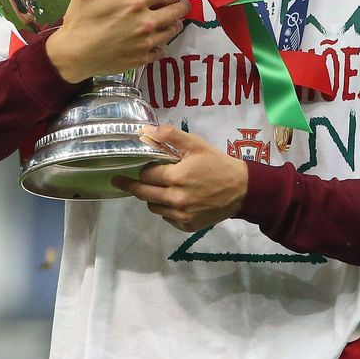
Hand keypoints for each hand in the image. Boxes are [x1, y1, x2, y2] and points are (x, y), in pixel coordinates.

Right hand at [45, 0, 190, 82]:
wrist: (72, 55)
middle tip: (181, 1)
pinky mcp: (142, 58)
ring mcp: (146, 42)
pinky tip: (155, 41)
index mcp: (135, 2)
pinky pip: (162, 50)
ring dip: (174, 23)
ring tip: (170, 20)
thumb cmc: (80, 19)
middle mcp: (147, 22)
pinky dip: (161, 44)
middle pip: (178, 10)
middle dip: (182, 3)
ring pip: (172, 30)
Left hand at [112, 124, 247, 231]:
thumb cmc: (217, 164)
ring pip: (153, 207)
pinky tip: (175, 200)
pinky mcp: (186, 226)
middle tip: (118, 181)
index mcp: (176, 177)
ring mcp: (181, 215)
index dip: (144, 168)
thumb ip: (170, 136)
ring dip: (151, 197)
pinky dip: (165, 209)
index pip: (147, 174)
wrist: (241, 189)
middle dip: (131, 185)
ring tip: (159, 188)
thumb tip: (146, 131)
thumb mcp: (196, 144)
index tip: (144, 165)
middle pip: (143, 193)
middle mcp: (175, 199)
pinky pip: (166, 218)